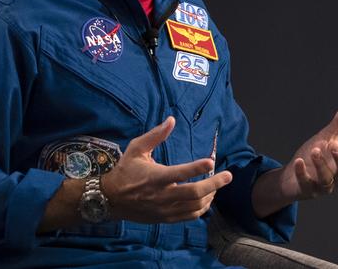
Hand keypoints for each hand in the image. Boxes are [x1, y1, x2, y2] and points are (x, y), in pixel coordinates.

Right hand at [103, 117, 232, 222]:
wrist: (110, 199)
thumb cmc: (125, 171)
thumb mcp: (136, 148)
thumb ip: (156, 135)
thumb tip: (172, 120)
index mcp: (155, 177)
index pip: (180, 173)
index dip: (197, 168)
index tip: (211, 161)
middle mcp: (161, 195)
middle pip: (194, 193)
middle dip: (214, 184)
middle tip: (228, 175)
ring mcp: (164, 209)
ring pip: (194, 206)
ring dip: (210, 195)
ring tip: (218, 185)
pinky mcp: (165, 218)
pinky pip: (189, 216)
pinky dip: (201, 208)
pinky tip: (207, 199)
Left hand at [252, 100, 337, 216]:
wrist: (292, 176)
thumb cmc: (314, 156)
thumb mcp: (326, 137)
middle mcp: (336, 175)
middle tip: (334, 144)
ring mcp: (322, 185)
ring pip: (327, 179)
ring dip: (321, 164)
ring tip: (314, 150)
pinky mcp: (307, 190)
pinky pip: (306, 184)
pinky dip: (302, 173)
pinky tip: (299, 161)